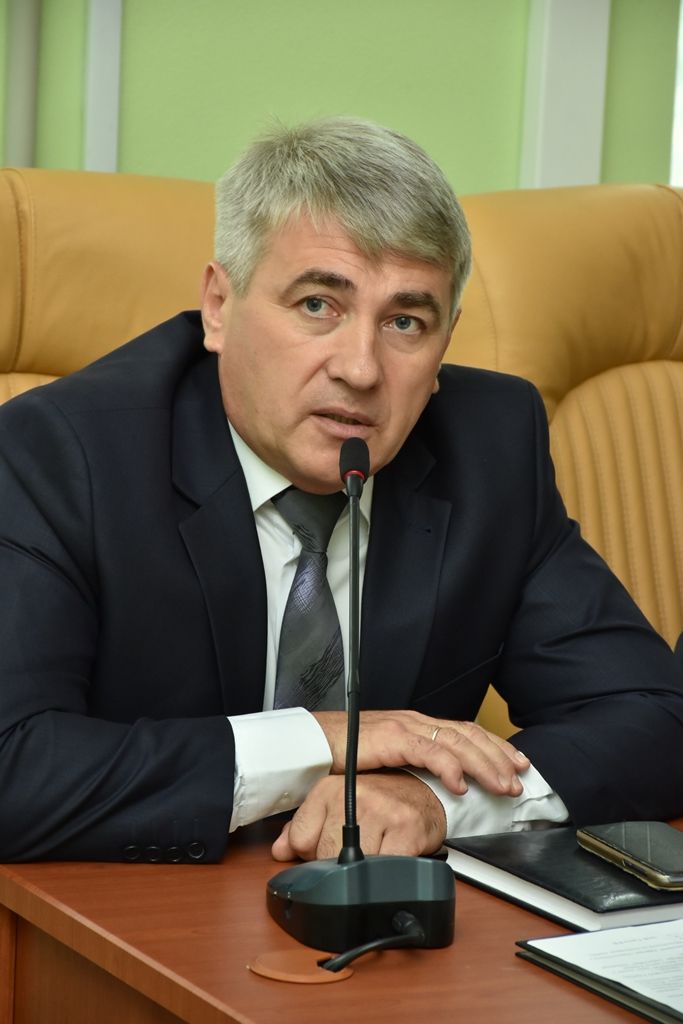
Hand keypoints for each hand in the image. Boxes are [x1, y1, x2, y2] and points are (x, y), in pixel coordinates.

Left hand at [271, 772, 446, 860]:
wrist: (426, 795)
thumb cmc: (378, 803)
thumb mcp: (337, 806)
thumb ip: (305, 826)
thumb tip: (279, 850)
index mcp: (330, 788)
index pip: (300, 839)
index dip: (312, 852)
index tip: (330, 844)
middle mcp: (353, 795)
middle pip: (323, 855)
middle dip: (337, 864)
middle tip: (358, 848)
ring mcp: (381, 811)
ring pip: (352, 866)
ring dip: (363, 871)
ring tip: (375, 849)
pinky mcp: (407, 830)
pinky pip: (382, 870)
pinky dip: (385, 874)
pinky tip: (390, 855)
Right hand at [312, 709, 527, 797]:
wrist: (312, 744)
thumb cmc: (343, 755)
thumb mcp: (386, 761)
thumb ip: (410, 769)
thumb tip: (436, 790)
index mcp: (416, 726)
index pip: (465, 732)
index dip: (494, 747)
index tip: (516, 763)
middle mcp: (415, 722)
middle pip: (469, 736)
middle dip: (498, 757)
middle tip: (519, 779)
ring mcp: (405, 728)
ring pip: (457, 743)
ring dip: (484, 765)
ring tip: (501, 785)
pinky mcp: (392, 739)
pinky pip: (429, 752)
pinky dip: (450, 768)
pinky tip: (462, 785)